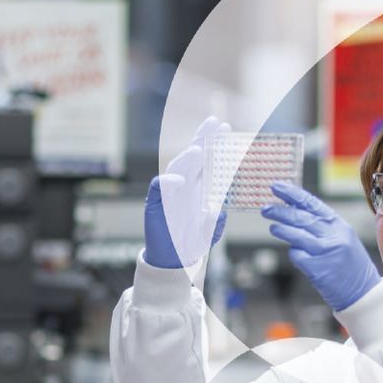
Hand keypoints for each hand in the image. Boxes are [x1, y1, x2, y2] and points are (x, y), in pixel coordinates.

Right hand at [143, 117, 228, 268]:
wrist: (174, 258)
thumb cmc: (194, 241)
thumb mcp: (210, 232)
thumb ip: (215, 222)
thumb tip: (216, 210)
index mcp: (201, 187)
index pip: (209, 160)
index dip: (216, 144)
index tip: (226, 127)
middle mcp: (186, 185)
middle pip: (194, 157)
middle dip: (203, 139)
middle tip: (214, 123)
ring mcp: (171, 192)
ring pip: (177, 168)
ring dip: (187, 159)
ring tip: (198, 150)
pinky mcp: (156, 202)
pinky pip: (160, 187)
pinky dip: (168, 182)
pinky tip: (180, 181)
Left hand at [261, 182, 381, 311]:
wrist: (363, 293)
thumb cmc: (351, 265)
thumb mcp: (344, 238)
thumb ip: (323, 225)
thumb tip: (296, 211)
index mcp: (339, 225)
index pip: (312, 203)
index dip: (292, 194)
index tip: (277, 187)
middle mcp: (333, 236)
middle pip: (301, 218)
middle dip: (280, 211)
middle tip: (266, 209)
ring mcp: (325, 252)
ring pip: (296, 235)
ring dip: (281, 230)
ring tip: (273, 227)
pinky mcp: (317, 269)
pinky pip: (297, 255)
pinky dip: (294, 253)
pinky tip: (295, 254)